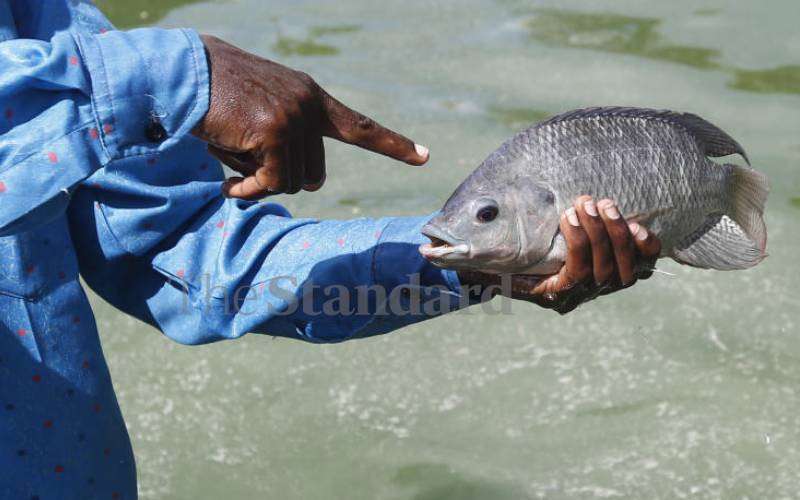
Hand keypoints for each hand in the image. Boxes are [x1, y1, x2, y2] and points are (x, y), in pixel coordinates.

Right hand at [192, 35, 429, 198]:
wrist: (181, 74)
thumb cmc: (216, 98)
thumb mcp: (261, 114)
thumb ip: (290, 144)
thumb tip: (313, 184)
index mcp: (310, 96)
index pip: (358, 126)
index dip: (392, 144)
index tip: (424, 156)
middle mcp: (308, 104)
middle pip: (315, 173)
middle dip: (283, 180)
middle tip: (248, 173)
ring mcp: (294, 116)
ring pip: (293, 182)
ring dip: (260, 185)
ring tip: (231, 168)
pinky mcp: (275, 131)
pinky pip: (273, 184)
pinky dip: (249, 192)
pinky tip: (228, 184)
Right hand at [459, 196, 661, 313]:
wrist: (528, 263)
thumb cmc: (504, 257)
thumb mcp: (487, 254)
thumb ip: (471, 254)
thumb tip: (430, 252)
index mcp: (553, 294)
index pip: (577, 276)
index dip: (579, 244)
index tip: (568, 211)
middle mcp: (583, 295)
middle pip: (606, 271)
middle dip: (599, 232)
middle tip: (585, 199)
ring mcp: (605, 285)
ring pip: (627, 268)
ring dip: (618, 232)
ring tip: (604, 202)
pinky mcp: (621, 269)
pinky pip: (646, 264)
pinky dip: (644, 244)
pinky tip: (634, 222)